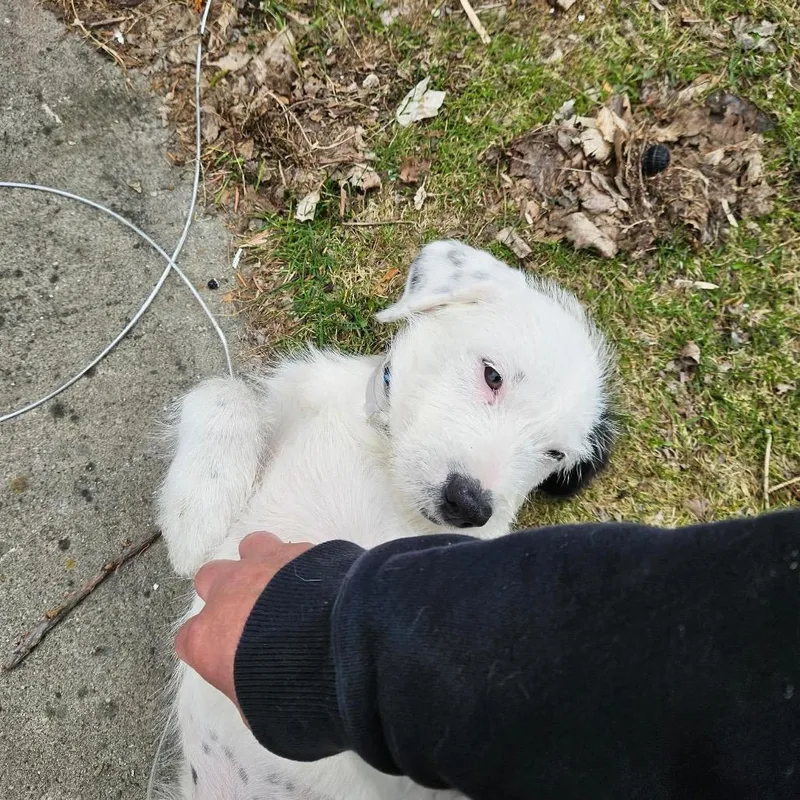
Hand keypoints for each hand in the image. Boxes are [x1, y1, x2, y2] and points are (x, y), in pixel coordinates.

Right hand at [175, 531, 312, 717]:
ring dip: (260, 564)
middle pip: (209, 579)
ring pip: (248, 547)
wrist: (336, 644)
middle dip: (226, 592)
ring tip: (282, 583)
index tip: (225, 658)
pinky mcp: (299, 550)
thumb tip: (260, 693)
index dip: (206, 648)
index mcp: (206, 638)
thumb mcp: (260, 711)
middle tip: (251, 613)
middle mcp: (227, 593)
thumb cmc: (290, 688)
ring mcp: (262, 565)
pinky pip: (293, 549)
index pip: (187, 640)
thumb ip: (249, 692)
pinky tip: (318, 580)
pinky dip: (301, 563)